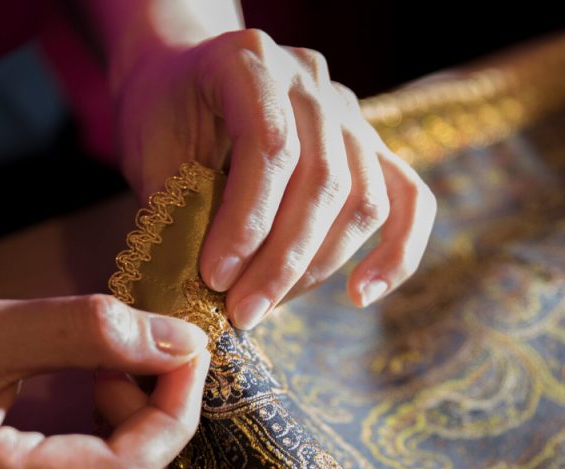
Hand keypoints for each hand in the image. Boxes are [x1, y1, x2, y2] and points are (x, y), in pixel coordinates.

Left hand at [110, 28, 436, 327]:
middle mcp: (309, 79)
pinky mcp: (373, 147)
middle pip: (325, 179)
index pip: (271, 144)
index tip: (215, 278)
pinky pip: (410, 200)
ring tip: (268, 304)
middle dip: (282, 261)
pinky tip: (359, 296)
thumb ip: (182, 209)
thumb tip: (208, 290)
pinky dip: (395, 254)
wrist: (187, 82)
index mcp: (249, 61)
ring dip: (318, 268)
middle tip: (243, 311)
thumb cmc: (164, 119)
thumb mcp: (153, 154)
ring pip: (364, 199)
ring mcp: (349, 111)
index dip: (246, 221)